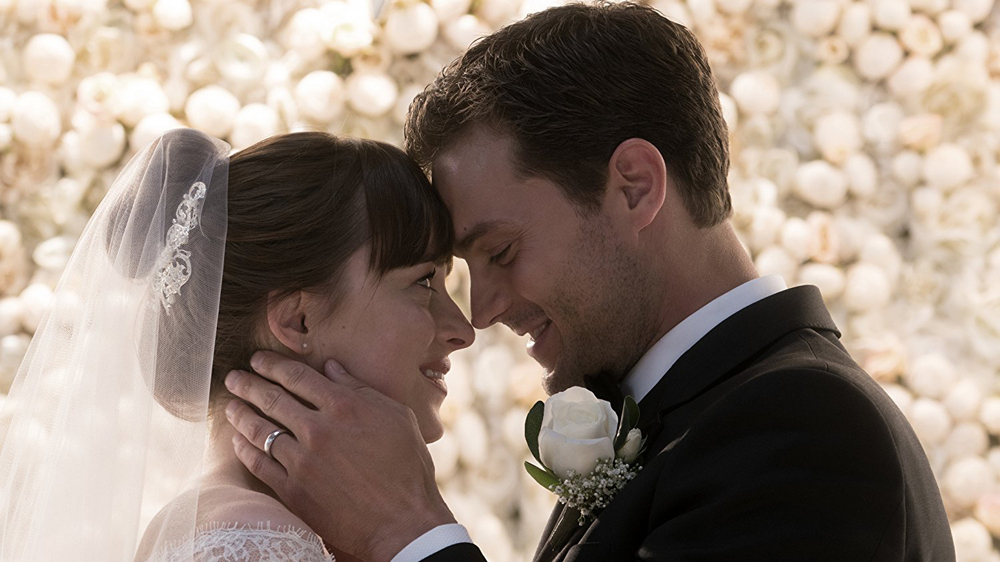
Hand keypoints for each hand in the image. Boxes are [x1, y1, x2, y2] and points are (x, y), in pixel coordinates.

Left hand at [224, 351, 456, 561]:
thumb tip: (331, 367)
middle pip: (273, 399)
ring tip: (230, 405)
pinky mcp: (293, 490)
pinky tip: (238, 441)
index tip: (258, 359)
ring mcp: (303, 461)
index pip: (298, 377)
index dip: (273, 365)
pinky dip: (245, 449)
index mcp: (344, 407)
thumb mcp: (396, 416)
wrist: (402, 520)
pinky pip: (259, 465)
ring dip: (241, 414)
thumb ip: (360, 389)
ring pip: (261, 430)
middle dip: (249, 384)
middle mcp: (318, 430)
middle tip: (234, 378)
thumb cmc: (407, 467)